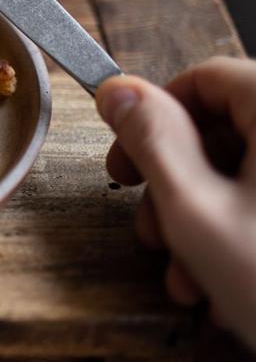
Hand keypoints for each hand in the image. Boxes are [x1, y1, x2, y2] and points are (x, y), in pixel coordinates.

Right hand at [97, 57, 255, 348]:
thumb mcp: (194, 210)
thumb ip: (151, 141)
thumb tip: (118, 91)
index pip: (208, 77)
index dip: (153, 115)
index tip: (125, 159)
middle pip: (228, 130)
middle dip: (177, 185)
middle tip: (154, 233)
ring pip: (249, 173)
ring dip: (204, 221)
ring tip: (188, 277)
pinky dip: (243, 234)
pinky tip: (224, 283)